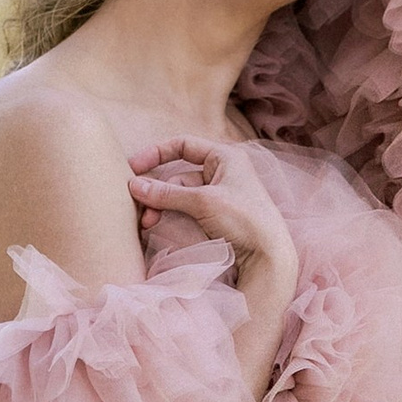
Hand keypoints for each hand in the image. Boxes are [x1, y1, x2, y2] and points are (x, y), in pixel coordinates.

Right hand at [130, 139, 296, 293]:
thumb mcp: (203, 202)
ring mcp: (217, 195)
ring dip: (160, 206)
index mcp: (225, 157)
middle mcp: (221, 172)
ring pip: (178, 195)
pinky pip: (184, 209)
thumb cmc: (244, 220)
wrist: (268, 256)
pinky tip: (155, 224)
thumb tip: (134, 185)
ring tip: (146, 222)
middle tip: (136, 203)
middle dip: (156, 189)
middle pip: (177, 173)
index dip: (156, 153)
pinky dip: (169, 215)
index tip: (133, 167)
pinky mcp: (214, 216)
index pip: (183, 145)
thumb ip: (167, 193)